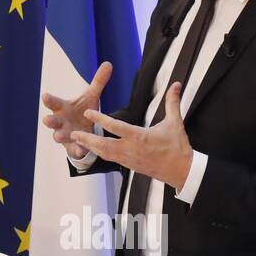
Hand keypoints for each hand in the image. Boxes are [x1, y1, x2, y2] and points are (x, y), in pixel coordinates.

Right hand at [42, 61, 112, 159]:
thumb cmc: (82, 110)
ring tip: (59, 136)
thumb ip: (98, 82)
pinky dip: (76, 150)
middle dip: (49, 120)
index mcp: (62, 107)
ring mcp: (64, 134)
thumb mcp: (91, 96)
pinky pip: (72, 149)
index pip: (53, 102)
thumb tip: (108, 63)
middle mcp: (60, 121)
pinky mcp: (72, 146)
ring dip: (59, 136)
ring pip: (59, 136)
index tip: (45, 95)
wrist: (84, 130)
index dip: (48, 99)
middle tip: (47, 120)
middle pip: (52, 120)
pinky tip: (81, 150)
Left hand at [72, 81, 193, 188]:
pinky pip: (110, 159)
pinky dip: (99, 154)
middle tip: (73, 133)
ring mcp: (129, 160)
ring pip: (104, 154)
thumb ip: (172, 102)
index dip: (100, 119)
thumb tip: (176, 84)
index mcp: (140, 137)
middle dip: (87, 139)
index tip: (88, 112)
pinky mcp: (129, 166)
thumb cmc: (178, 147)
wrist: (182, 171)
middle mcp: (131, 150)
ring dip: (90, 147)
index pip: (116, 127)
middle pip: (103, 145)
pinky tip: (92, 149)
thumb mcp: (175, 122)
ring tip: (76, 139)